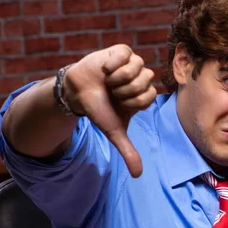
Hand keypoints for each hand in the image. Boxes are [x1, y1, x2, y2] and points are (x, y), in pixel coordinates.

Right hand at [64, 44, 156, 177]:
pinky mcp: (122, 52)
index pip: (150, 96)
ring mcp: (133, 64)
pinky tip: (105, 69)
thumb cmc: (99, 110)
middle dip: (125, 89)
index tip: (119, 103)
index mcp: (144, 96)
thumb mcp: (114, 131)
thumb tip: (138, 175)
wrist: (77, 92)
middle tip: (112, 92)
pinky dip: (114, 63)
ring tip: (108, 81)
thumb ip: (128, 151)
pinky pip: (126, 53)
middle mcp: (142, 79)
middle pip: (145, 81)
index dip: (132, 101)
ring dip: (118, 77)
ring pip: (138, 66)